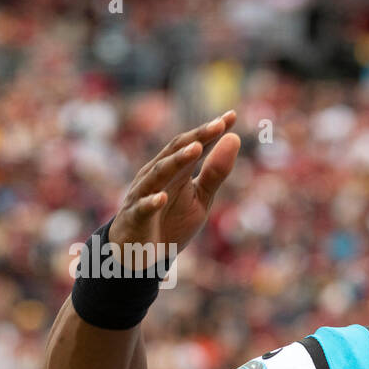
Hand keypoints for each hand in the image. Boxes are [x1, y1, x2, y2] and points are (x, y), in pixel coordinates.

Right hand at [108, 111, 240, 258]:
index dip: (211, 131)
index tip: (232, 116)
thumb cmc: (172, 220)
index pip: (192, 144)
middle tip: (218, 125)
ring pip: (158, 174)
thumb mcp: (201, 198)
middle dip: (197, 138)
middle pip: (175, 151)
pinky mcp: (135, 217)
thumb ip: (215, 172)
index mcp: (175, 170)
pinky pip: (142, 208)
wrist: (140, 253)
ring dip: (176, 161)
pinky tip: (162, 198)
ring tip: (196, 149)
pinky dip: (151, 203)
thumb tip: (234, 138)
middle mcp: (157, 175)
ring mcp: (143, 194)